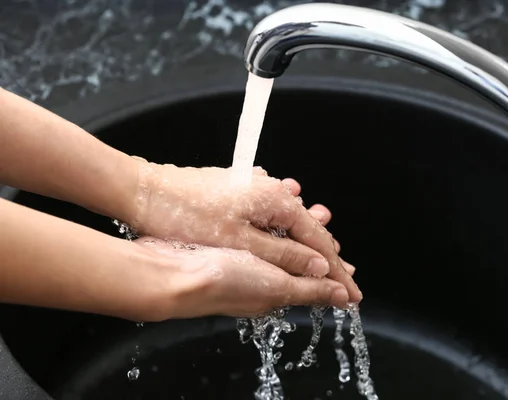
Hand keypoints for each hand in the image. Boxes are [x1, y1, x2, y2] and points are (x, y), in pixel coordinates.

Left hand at [129, 158, 360, 302]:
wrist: (145, 192)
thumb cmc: (189, 218)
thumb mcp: (242, 243)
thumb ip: (285, 254)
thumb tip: (319, 266)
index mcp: (278, 202)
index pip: (319, 242)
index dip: (337, 271)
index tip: (352, 292)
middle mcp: (271, 190)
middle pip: (308, 229)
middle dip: (326, 256)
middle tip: (346, 278)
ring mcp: (254, 188)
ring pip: (290, 220)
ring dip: (306, 242)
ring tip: (326, 256)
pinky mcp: (238, 191)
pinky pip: (272, 213)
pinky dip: (283, 229)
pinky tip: (288, 228)